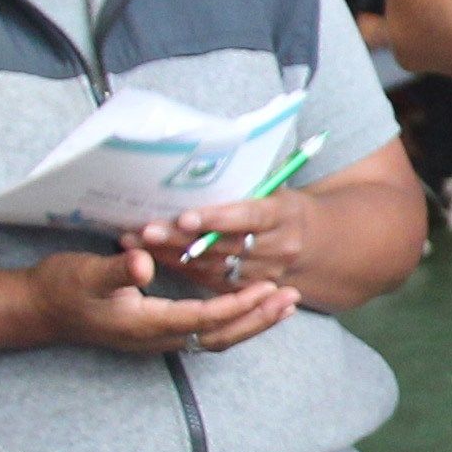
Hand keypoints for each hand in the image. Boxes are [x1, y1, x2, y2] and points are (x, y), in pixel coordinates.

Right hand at [23, 246, 296, 358]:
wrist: (37, 309)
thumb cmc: (60, 288)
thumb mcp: (86, 272)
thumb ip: (117, 269)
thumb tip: (145, 264)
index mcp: (146, 324)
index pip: (205, 318)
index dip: (237, 306)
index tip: (267, 289)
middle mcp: (157, 338)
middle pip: (220, 336)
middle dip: (258, 319)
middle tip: (291, 298)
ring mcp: (157, 338)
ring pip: (216, 337)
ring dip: (250, 322)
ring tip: (283, 304)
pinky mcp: (156, 332)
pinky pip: (205, 332)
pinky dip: (232, 320)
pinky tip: (248, 305)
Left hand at [133, 187, 324, 308]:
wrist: (314, 241)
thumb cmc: (280, 205)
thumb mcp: (273, 186)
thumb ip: (243, 184)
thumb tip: (199, 163)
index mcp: (285, 214)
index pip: (249, 217)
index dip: (216, 218)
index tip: (185, 217)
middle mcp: (279, 247)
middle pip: (225, 245)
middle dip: (182, 239)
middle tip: (146, 230)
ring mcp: (266, 273)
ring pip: (213, 266)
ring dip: (172, 254)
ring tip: (136, 242)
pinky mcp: (251, 288)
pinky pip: (211, 280)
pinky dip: (181, 268)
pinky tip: (153, 256)